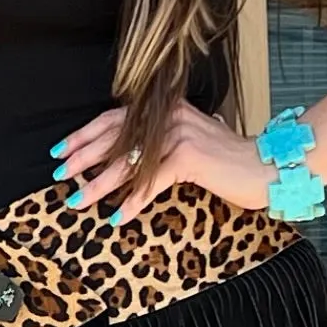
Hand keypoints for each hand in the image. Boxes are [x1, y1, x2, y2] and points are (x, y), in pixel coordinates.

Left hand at [54, 100, 267, 227]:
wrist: (265, 167)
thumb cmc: (229, 160)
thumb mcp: (191, 141)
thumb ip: (164, 141)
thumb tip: (129, 158)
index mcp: (166, 110)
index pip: (115, 119)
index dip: (85, 135)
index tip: (62, 150)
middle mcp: (168, 117)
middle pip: (114, 138)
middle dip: (83, 159)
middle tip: (60, 175)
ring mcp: (177, 135)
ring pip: (127, 164)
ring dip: (99, 186)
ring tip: (79, 201)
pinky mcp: (188, 157)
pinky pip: (151, 183)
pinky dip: (133, 202)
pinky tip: (118, 217)